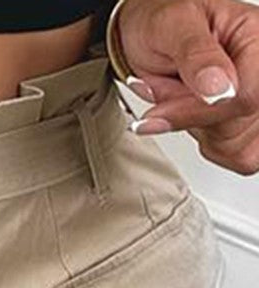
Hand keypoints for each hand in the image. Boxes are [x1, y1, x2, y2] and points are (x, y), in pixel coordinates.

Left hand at [115, 0, 258, 174]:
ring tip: (181, 100)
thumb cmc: (163, 22)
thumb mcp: (173, 25)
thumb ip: (197, 56)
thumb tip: (219, 90)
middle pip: (240, 128)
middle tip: (170, 91)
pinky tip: (193, 118)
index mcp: (257, 40)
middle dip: (193, 119)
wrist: (146, 32)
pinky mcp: (246, 124)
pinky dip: (207, 145)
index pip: (248, 98)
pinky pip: (236, 157)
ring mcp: (256, 100)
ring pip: (240, 149)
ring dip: (198, 132)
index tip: (163, 110)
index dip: (203, 111)